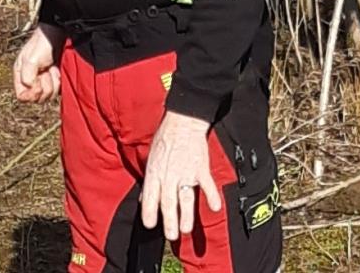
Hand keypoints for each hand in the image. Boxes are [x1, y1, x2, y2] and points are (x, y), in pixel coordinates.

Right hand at [12, 23, 65, 102]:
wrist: (57, 36)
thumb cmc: (42, 45)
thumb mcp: (30, 59)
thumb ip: (27, 76)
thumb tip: (30, 88)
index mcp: (21, 76)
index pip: (22, 97)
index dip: (30, 94)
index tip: (37, 84)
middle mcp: (31, 81)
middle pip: (37, 99)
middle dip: (44, 86)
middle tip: (46, 71)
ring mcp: (43, 82)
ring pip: (48, 96)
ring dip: (53, 83)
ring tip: (52, 69)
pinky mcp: (54, 82)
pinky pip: (57, 92)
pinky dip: (59, 82)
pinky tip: (57, 71)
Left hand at [140, 111, 220, 240]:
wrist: (183, 122)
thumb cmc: (165, 138)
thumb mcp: (151, 158)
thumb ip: (149, 180)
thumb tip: (144, 198)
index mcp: (154, 172)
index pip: (150, 197)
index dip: (149, 212)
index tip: (150, 225)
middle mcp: (168, 175)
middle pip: (168, 202)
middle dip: (169, 221)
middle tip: (171, 236)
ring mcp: (185, 172)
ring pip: (185, 198)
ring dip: (186, 215)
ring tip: (186, 230)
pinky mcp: (200, 168)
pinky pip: (206, 185)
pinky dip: (211, 196)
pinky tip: (215, 208)